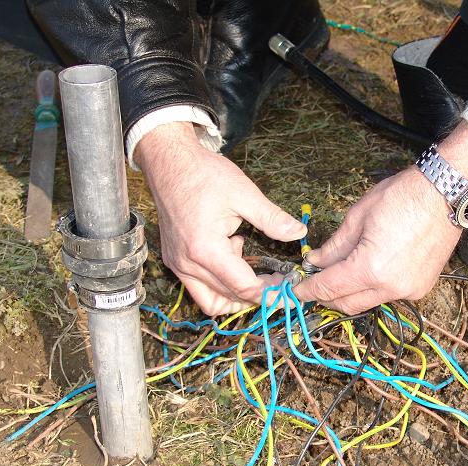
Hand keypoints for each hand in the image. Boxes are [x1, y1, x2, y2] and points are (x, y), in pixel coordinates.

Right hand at [136, 122, 305, 315]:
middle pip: (230, 297)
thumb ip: (272, 218)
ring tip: (253, 269)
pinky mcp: (175, 261)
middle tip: (278, 280)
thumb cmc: (202, 174)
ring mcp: (178, 264)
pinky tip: (232, 255)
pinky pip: (199, 288)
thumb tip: (298, 232)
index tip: (288, 290)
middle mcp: (188, 263)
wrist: (169, 162)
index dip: (270, 293)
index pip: (244, 287)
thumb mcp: (244, 193)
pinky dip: (220, 283)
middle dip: (257, 294)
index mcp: (205, 249)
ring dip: (236, 294)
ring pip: (212, 300)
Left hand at [293, 122, 467, 313]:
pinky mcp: (421, 288)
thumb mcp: (358, 215)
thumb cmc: (404, 196)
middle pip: (347, 305)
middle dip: (327, 296)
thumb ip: (335, 245)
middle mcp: (390, 287)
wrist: (447, 194)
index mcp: (370, 268)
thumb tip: (316, 261)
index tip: (296, 290)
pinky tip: (369, 269)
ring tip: (341, 272)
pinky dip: (373, 287)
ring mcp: (409, 290)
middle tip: (315, 282)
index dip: (308, 290)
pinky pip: (388, 295)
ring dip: (351, 292)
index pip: (329, 288)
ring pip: (368, 301)